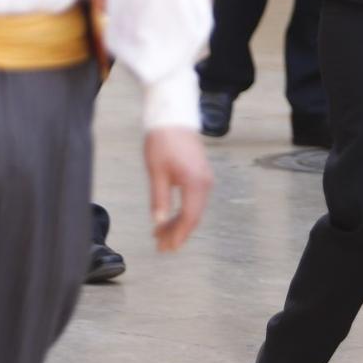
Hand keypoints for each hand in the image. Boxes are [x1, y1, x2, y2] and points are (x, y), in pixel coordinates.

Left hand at [145, 127, 212, 251]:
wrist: (173, 115)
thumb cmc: (163, 140)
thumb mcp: (156, 171)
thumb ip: (159, 199)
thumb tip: (159, 223)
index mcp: (195, 183)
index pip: (189, 217)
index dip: (178, 235)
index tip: (166, 247)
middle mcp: (205, 183)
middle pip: (194, 216)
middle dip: (178, 233)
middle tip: (161, 246)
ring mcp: (205, 178)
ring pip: (194, 209)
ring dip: (179, 223)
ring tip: (161, 234)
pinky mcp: (201, 173)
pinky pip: (195, 199)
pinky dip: (183, 211)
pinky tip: (170, 217)